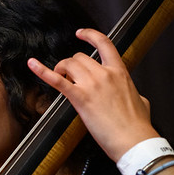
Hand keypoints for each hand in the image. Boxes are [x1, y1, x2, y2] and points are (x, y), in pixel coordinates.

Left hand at [27, 28, 157, 161]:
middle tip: (67, 76)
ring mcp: (92, 85)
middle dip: (70, 65)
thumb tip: (134, 95)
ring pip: (69, 64)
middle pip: (79, 57)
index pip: (104, 44)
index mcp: (120, 72)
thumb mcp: (141, 101)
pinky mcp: (80, 98)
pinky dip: (42, 71)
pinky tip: (32, 64)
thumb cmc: (138, 125)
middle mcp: (105, 74)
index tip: (80, 33)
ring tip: (60, 78)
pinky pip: (57, 80)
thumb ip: (133, 92)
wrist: (134, 141)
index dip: (90, 35)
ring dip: (60, 69)